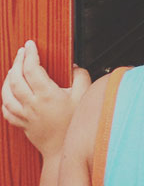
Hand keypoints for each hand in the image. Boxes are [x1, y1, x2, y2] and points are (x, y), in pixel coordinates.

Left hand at [1, 40, 90, 157]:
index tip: (30, 44)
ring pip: (6, 94)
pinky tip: (8, 92)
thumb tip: (74, 66)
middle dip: (17, 61)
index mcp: (47, 94)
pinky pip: (6, 109)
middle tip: (22, 51)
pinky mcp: (21, 123)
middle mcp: (32, 104)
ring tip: (13, 68)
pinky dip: (4, 98)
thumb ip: (81, 76)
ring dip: (8, 78)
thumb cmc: (74, 123)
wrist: (63, 149)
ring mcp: (24, 114)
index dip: (30, 54)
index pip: (32, 69)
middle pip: (16, 79)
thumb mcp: (84, 95)